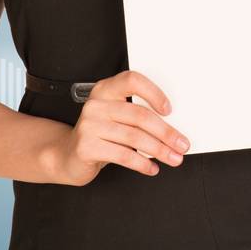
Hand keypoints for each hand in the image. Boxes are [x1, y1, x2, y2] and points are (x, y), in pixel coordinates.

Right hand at [47, 69, 190, 185]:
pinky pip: (123, 155)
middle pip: (140, 116)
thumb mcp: (117, 118)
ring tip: (173, 158)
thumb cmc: (101, 135)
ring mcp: (88, 125)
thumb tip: (173, 129)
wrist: (67, 155)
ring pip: (135, 137)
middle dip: (166, 133)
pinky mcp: (86, 147)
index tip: (170, 110)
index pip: (132, 81)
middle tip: (182, 144)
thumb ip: (138, 115)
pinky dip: (142, 163)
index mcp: (106, 90)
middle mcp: (96, 105)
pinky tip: (151, 168)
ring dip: (159, 150)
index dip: (154, 93)